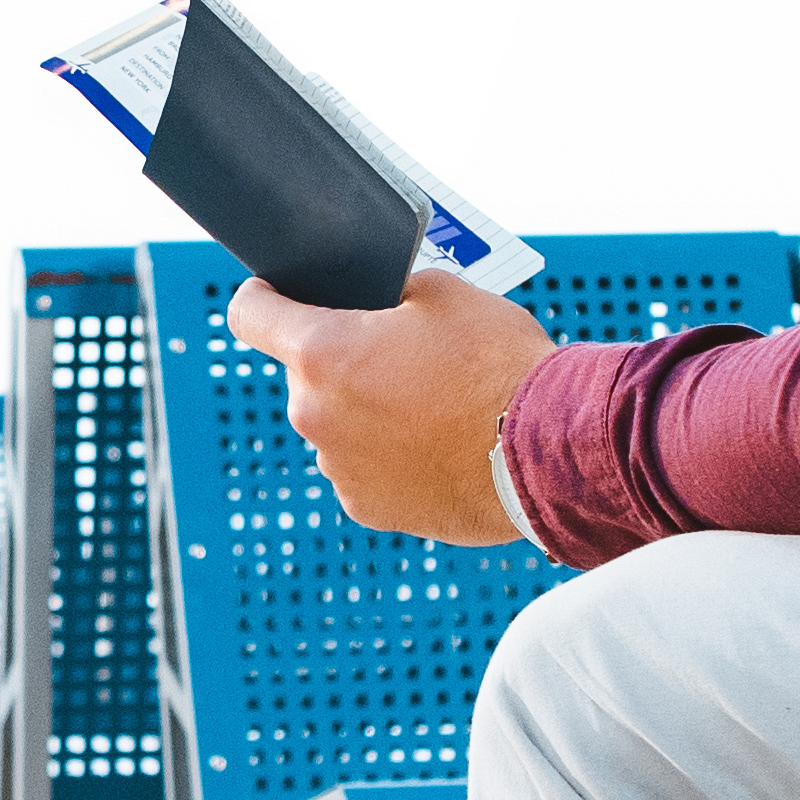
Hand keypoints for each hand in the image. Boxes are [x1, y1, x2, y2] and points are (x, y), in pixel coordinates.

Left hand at [228, 267, 548, 546]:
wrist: (550, 451)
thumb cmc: (500, 364)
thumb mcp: (445, 292)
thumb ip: (389, 295)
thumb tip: (379, 308)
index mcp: (322, 352)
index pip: (249, 314)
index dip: (265, 296)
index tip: (280, 296)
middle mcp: (314, 415)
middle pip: (306, 374)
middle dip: (344, 360)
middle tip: (404, 356)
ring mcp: (338, 468)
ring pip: (337, 424)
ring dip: (367, 412)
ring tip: (434, 408)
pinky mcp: (368, 508)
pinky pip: (363, 468)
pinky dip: (390, 456)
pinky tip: (439, 447)